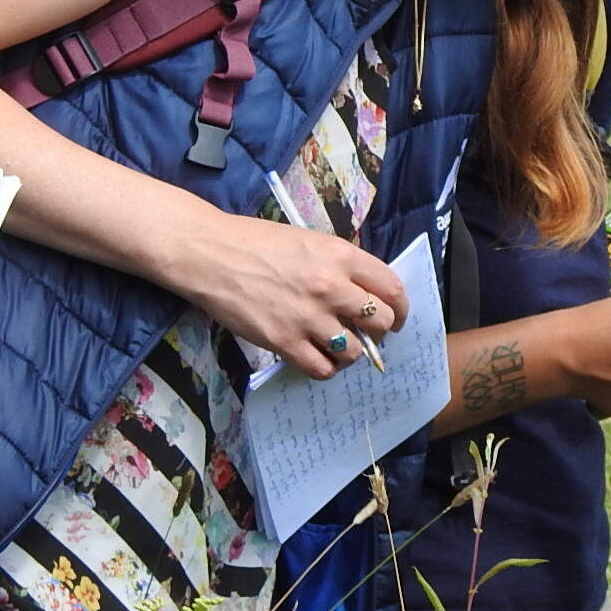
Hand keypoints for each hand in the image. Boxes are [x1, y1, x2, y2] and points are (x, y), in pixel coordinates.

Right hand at [160, 209, 407, 378]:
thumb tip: (365, 291)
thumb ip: (341, 264)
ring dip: (352, 353)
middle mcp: (331, 287)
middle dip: (379, 332)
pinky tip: (319, 360)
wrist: (209, 253)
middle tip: (367, 334)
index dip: (401, 308)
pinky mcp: (283, 341)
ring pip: (354, 351)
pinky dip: (326, 369)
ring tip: (339, 347)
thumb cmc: (256, 241)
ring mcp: (308, 316)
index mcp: (342, 256)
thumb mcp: (310, 241)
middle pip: (381, 321)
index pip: (392, 288)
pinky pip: (321, 369)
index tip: (396, 317)